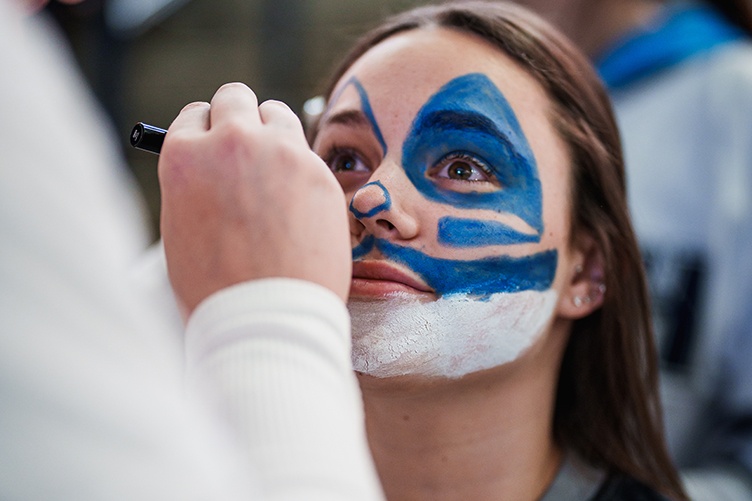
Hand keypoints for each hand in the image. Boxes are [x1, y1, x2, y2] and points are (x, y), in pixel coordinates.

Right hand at [158, 83, 351, 312]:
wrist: (267, 320)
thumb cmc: (216, 288)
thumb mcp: (182, 229)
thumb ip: (195, 186)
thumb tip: (209, 169)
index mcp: (185, 157)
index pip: (195, 115)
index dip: (206, 131)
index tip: (215, 143)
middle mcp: (233, 142)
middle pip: (235, 96)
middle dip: (238, 116)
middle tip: (245, 145)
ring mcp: (281, 154)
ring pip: (277, 113)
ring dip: (273, 132)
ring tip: (274, 168)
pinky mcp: (320, 173)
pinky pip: (308, 152)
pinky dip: (301, 168)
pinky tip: (297, 202)